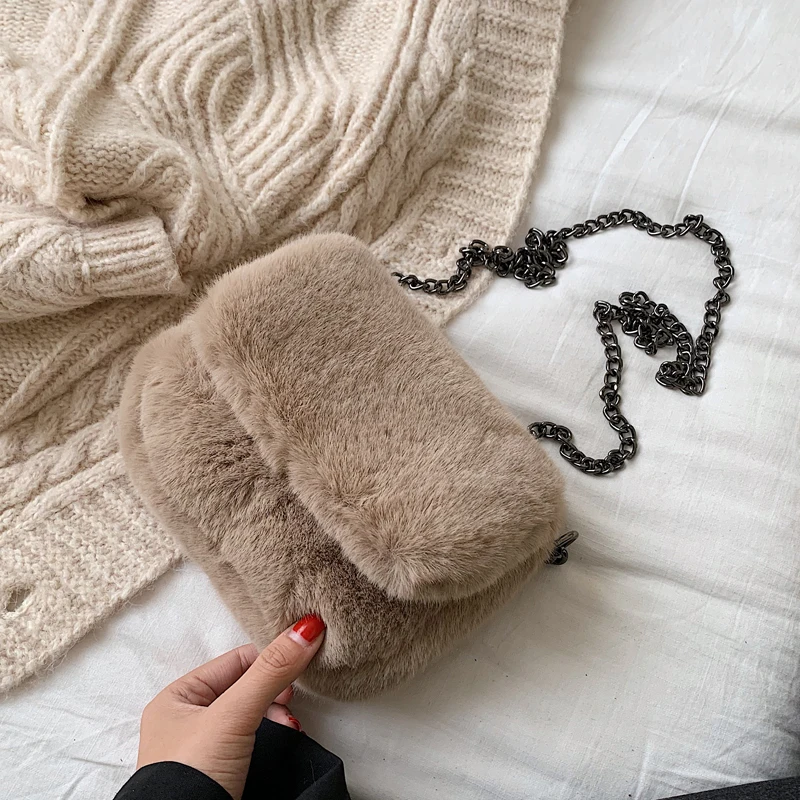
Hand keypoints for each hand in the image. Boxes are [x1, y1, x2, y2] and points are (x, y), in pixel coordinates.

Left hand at [136, 615, 325, 799]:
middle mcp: (186, 720)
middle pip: (246, 687)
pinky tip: (283, 741)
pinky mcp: (219, 772)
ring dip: (276, 718)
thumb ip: (270, 672)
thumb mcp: (233, 715)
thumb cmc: (190, 778)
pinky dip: (271, 738)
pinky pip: (252, 740)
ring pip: (252, 715)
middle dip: (275, 694)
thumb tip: (306, 627)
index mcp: (177, 697)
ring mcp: (203, 748)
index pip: (236, 661)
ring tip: (289, 728)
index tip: (295, 672)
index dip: (268, 663)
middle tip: (290, 706)